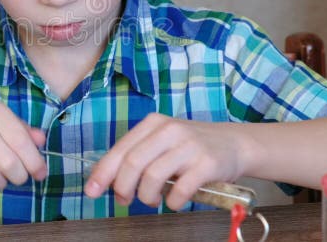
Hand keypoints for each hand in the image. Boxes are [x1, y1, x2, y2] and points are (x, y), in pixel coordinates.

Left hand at [83, 113, 249, 209]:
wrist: (235, 143)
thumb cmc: (191, 147)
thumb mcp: (162, 143)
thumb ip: (138, 156)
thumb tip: (108, 181)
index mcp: (153, 124)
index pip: (121, 149)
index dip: (103, 173)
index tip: (92, 190)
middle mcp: (169, 130)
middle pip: (133, 163)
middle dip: (123, 188)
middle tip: (125, 200)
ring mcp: (189, 146)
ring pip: (153, 176)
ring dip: (147, 196)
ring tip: (153, 200)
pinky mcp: (207, 163)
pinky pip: (180, 189)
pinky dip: (173, 201)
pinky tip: (174, 201)